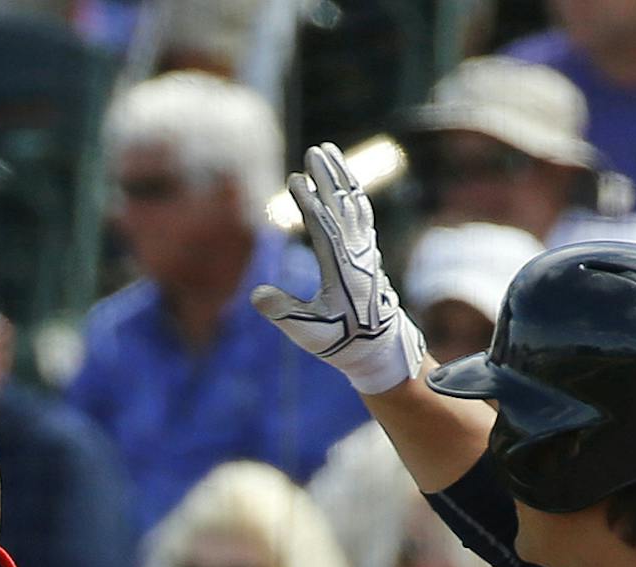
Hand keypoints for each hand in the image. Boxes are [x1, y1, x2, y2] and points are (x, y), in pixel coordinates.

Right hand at [250, 143, 424, 395]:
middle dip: (327, 177)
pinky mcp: (367, 251)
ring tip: (329, 152)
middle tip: (314, 151)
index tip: (294, 180)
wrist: (378, 347)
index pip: (322, 227)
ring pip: (354, 203)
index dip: (307, 203)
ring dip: (341, 176)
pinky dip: (353, 192)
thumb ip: (283, 312)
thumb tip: (257, 294)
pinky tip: (346, 182)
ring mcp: (365, 250)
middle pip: (341, 205)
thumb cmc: (340, 341)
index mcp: (340, 269)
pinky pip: (361, 213)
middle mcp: (356, 253)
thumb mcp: (307, 332)